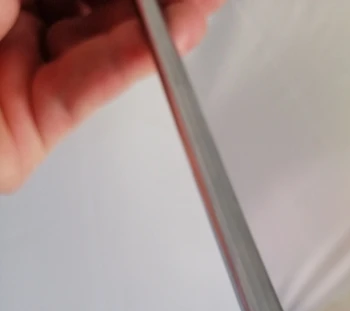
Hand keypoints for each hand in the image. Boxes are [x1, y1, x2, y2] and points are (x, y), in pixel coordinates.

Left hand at [0, 0, 222, 192]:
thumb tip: (131, 5)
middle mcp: (16, 25)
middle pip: (99, 9)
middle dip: (154, 5)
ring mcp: (26, 75)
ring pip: (99, 46)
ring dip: (155, 29)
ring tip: (199, 11)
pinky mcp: (36, 125)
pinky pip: (86, 88)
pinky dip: (128, 65)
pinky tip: (169, 42)